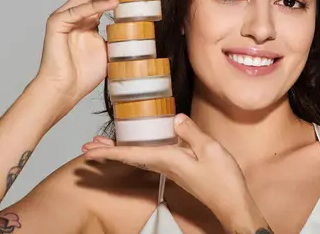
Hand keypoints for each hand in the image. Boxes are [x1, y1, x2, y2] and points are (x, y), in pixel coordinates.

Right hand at [33, 0, 141, 121]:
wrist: (65, 89)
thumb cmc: (84, 73)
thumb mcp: (110, 49)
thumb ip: (119, 34)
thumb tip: (139, 28)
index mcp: (88, 17)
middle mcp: (76, 12)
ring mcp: (65, 15)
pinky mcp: (57, 22)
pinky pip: (81, 10)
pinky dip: (98, 5)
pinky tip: (115, 2)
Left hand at [81, 114, 270, 231]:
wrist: (231, 202)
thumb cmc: (222, 179)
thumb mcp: (210, 149)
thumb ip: (191, 132)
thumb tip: (174, 118)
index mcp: (167, 160)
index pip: (131, 154)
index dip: (108, 151)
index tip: (89, 150)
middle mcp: (165, 165)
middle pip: (129, 157)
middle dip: (108, 151)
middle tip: (88, 147)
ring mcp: (171, 169)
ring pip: (138, 158)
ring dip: (119, 151)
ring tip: (104, 145)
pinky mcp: (179, 169)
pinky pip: (150, 158)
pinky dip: (136, 152)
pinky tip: (139, 146)